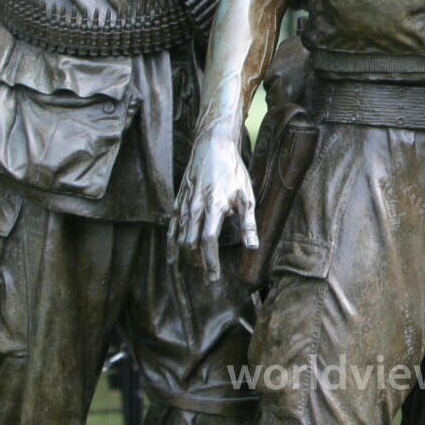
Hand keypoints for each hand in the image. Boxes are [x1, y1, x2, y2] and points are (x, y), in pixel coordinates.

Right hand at [169, 130, 256, 277]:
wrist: (212, 146)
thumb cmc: (233, 170)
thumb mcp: (246, 195)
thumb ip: (248, 223)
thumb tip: (253, 247)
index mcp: (214, 207)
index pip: (208, 242)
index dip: (210, 262)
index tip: (214, 277)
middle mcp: (195, 208)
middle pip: (192, 244)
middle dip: (199, 264)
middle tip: (208, 278)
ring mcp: (184, 204)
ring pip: (181, 237)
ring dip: (188, 256)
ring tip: (196, 269)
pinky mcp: (178, 200)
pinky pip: (171, 226)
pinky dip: (172, 243)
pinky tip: (173, 256)